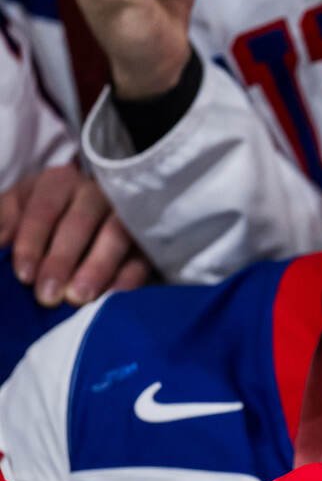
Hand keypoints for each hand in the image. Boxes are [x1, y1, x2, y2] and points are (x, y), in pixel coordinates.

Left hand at [0, 163, 151, 304]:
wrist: (91, 207)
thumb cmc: (47, 210)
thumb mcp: (19, 206)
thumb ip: (5, 221)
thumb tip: (0, 243)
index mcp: (59, 182)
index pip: (44, 209)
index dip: (32, 242)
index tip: (23, 276)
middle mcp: (96, 192)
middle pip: (79, 223)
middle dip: (62, 260)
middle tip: (47, 295)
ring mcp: (126, 213)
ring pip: (115, 237)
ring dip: (97, 269)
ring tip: (79, 298)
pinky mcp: (147, 238)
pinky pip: (141, 257)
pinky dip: (128, 278)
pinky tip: (113, 297)